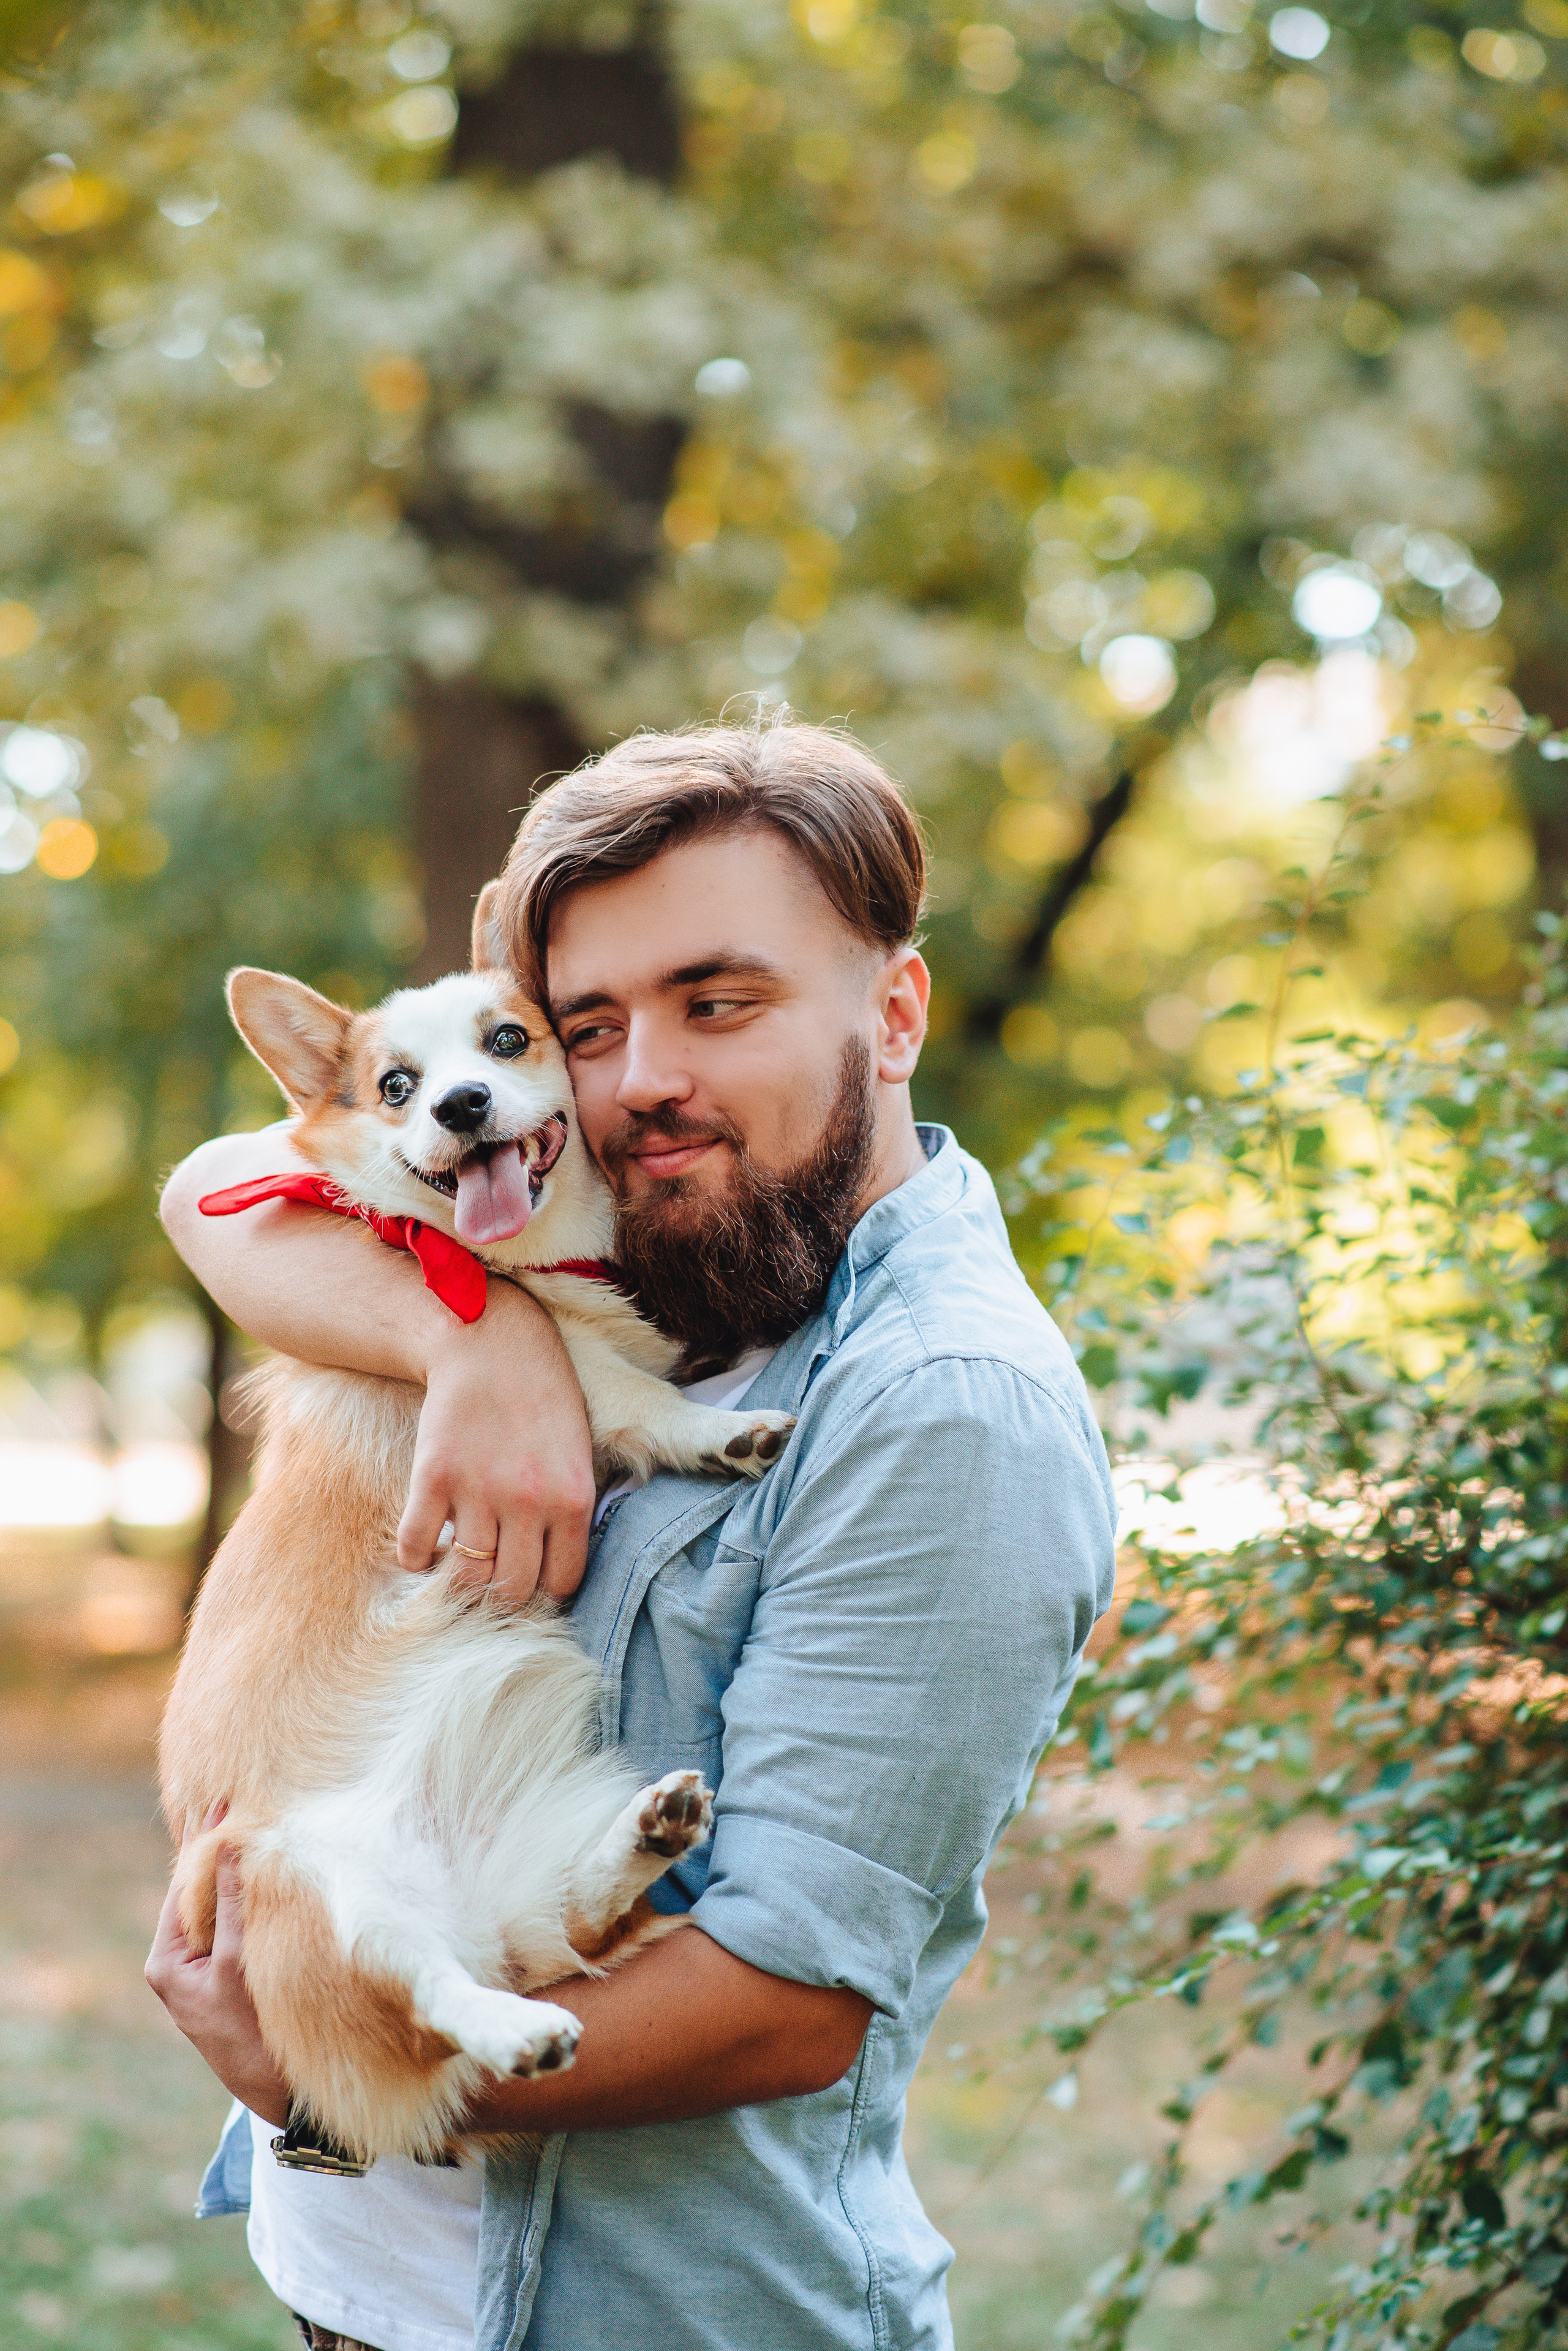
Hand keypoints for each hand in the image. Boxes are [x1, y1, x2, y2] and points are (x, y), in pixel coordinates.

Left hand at [145, 1812, 289, 2126]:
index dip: (203, 1842)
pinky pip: (232, 1923)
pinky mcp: (226, 1974)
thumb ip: (231, 1908)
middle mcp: (177, 1962)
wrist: (278, 2092)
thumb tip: (229, 1848)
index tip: (222, 1799)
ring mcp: (201, 1969)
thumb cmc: (250, 2037)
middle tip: (238, 1800)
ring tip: (252, 1823)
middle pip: (196, 1892)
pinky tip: (263, 1869)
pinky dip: (246, 1895)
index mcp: (165, 1961)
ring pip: (216, 1906)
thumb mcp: (235, 1967)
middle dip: (218, 1851)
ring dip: (235, 1870)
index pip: (182, 1886)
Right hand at [397, 1280, 596, 1606]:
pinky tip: (426, 1548)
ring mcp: (478, 1492)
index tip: (532, 1576)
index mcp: (573, 1498)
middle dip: (503, 1591)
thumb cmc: (543, 1396)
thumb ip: (571, 1508)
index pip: (561, 1582)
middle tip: (495, 1574)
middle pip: (512, 1589)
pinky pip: (416, 1547)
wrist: (490, 1342)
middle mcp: (529, 1503)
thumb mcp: (579, 1451)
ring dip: (461, 1579)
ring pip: (467, 1578)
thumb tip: (556, 1567)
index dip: (545, 1587)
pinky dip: (417, 1558)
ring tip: (462, 1561)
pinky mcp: (432, 1478)